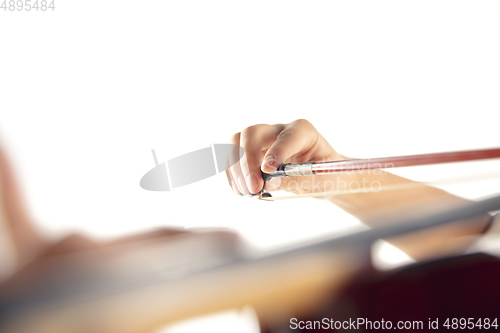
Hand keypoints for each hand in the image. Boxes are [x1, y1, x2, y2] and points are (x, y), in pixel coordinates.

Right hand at [228, 119, 343, 194]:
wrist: (323, 177)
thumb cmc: (325, 175)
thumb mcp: (319, 180)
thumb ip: (296, 180)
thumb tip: (268, 183)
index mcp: (303, 131)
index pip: (286, 136)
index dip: (275, 152)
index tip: (267, 172)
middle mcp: (279, 131)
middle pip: (252, 133)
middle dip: (247, 161)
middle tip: (253, 188)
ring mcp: (263, 140)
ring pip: (237, 142)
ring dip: (236, 169)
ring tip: (247, 192)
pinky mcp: (252, 153)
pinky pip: (233, 157)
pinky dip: (233, 175)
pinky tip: (240, 190)